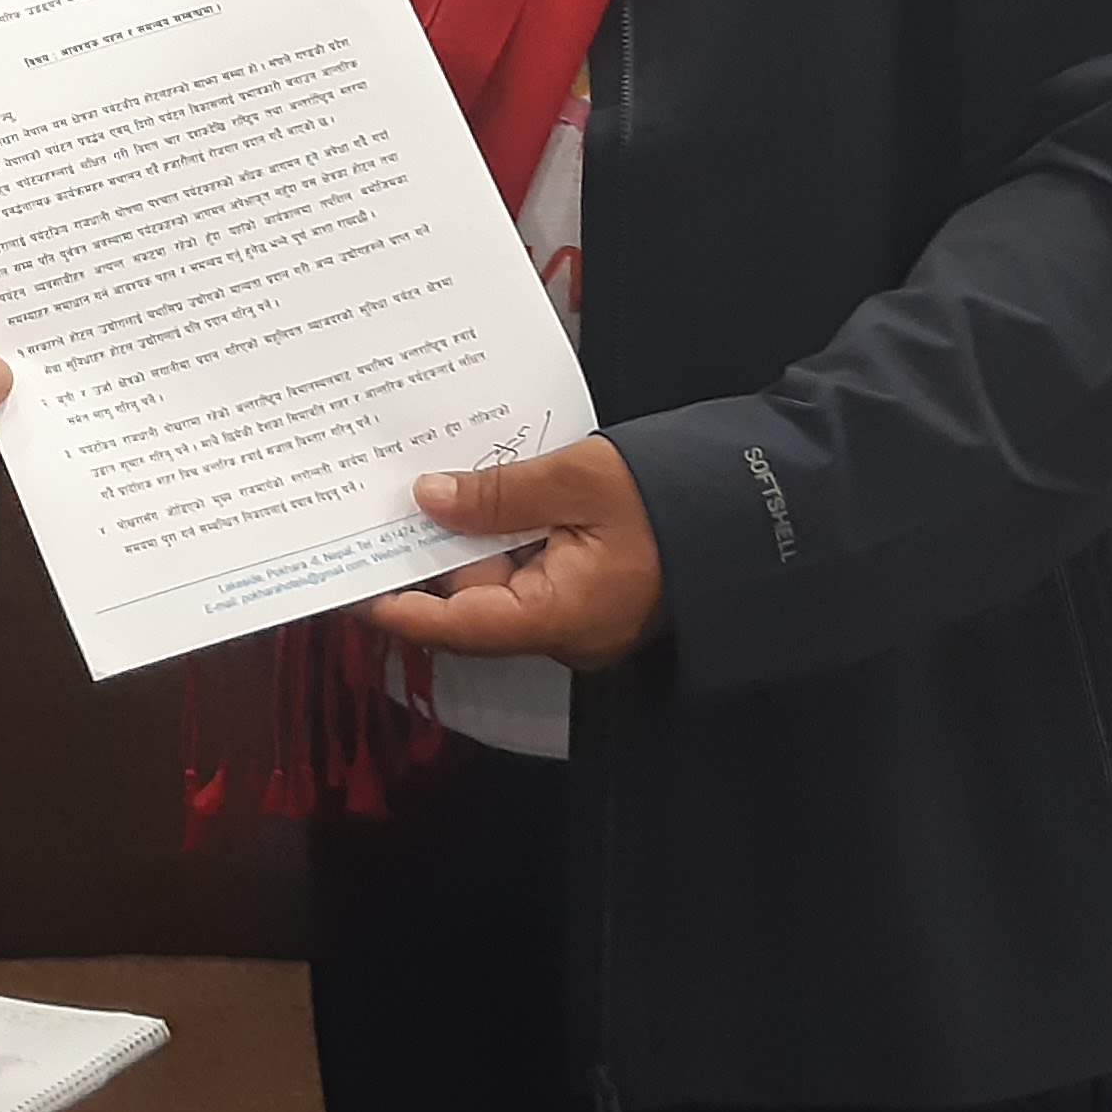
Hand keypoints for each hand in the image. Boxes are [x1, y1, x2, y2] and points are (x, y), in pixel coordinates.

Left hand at [359, 436, 661, 670]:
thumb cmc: (676, 496)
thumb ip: (500, 495)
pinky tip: (474, 494)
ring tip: (414, 491)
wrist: (765, 505)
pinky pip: (529, 568)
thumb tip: (427, 500)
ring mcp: (578, 612)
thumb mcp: (580, 480)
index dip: (399, 606)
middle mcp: (564, 630)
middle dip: (426, 560)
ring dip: (463, 542)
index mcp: (559, 617)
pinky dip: (499, 536)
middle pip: (473, 604)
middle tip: (371, 514)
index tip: (346, 584)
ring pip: (499, 583)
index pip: (459, 627)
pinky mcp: (590, 587)